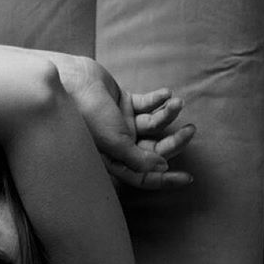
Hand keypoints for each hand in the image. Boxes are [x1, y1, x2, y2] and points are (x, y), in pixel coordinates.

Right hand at [51, 55, 194, 188]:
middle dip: (174, 142)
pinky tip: (165, 93)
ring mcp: (122, 123)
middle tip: (190, 131)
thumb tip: (162, 168)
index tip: (188, 178)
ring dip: (168, 114)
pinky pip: (146, 104)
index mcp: (114, 160)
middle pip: (154, 150)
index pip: (142, 176)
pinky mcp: (123, 103)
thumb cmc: (88, 117)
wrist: (72, 83)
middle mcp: (119, 145)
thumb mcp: (115, 143)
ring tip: (177, 102)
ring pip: (153, 125)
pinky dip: (158, 99)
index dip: (164, 180)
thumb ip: (138, 158)